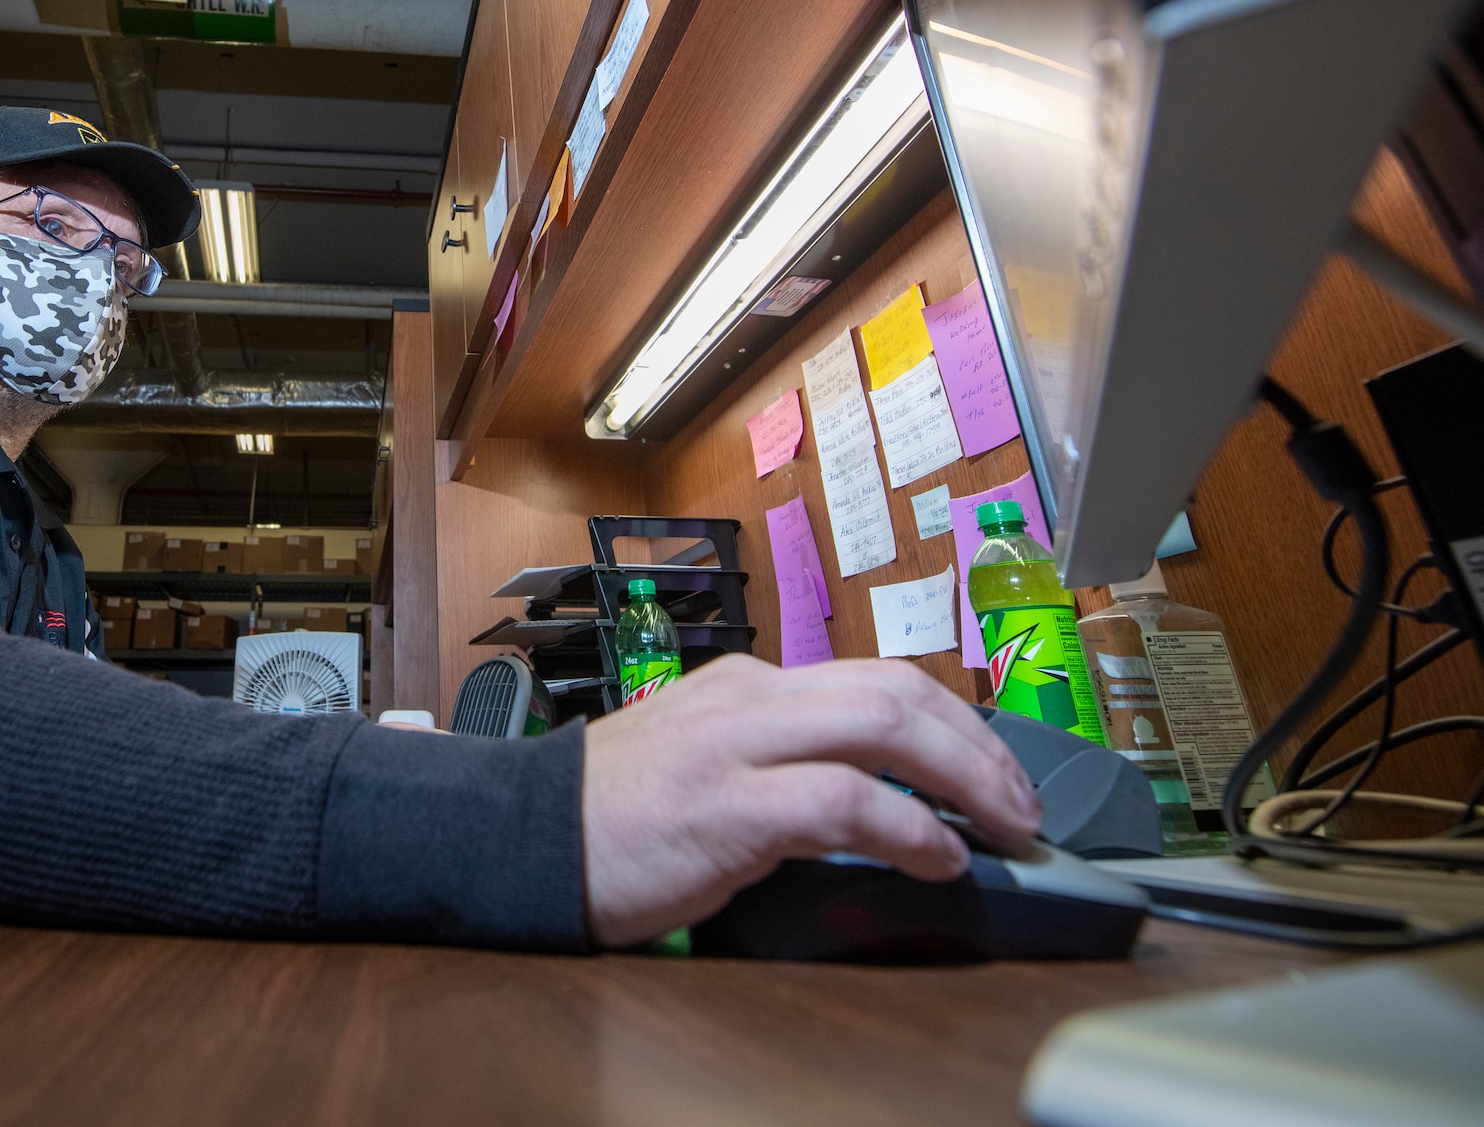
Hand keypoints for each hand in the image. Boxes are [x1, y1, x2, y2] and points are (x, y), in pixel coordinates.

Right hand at [580, 654, 1041, 947]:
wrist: (519, 838)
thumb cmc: (612, 817)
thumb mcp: (703, 761)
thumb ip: (776, 761)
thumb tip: (874, 799)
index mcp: (746, 685)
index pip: (875, 679)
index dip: (952, 724)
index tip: (991, 771)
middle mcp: (749, 696)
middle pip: (896, 687)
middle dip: (979, 743)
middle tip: (1021, 803)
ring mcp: (737, 744)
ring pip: (885, 722)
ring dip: (966, 776)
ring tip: (1002, 826)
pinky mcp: (728, 805)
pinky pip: (844, 800)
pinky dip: (909, 828)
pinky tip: (937, 860)